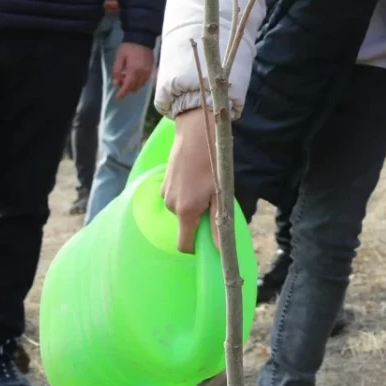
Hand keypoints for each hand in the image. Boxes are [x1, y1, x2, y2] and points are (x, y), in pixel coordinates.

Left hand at [112, 41, 153, 99]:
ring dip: (132, 85)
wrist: (142, 38)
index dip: (122, 93)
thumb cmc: (128, 47)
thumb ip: (117, 71)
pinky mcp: (151, 70)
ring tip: (126, 76)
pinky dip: (138, 82)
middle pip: (134, 87)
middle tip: (120, 80)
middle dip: (126, 88)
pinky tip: (133, 75)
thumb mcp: (119, 58)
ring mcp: (148, 72)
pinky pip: (145, 81)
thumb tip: (116, 83)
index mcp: (134, 71)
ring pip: (140, 85)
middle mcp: (143, 74)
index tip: (118, 98)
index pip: (128, 86)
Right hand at [162, 108, 219, 252]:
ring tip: (203, 185)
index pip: (183, 245)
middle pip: (183, 225)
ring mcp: (164, 193)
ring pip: (179, 210)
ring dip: (191, 205)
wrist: (196, 134)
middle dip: (196, 220)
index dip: (195, 248)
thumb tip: (222, 250)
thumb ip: (218, 224)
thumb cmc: (213, 164)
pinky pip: (175, 196)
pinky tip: (194, 177)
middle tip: (212, 202)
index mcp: (186, 212)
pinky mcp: (163, 183)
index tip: (207, 240)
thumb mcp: (220, 195)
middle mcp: (171, 206)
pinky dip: (184, 194)